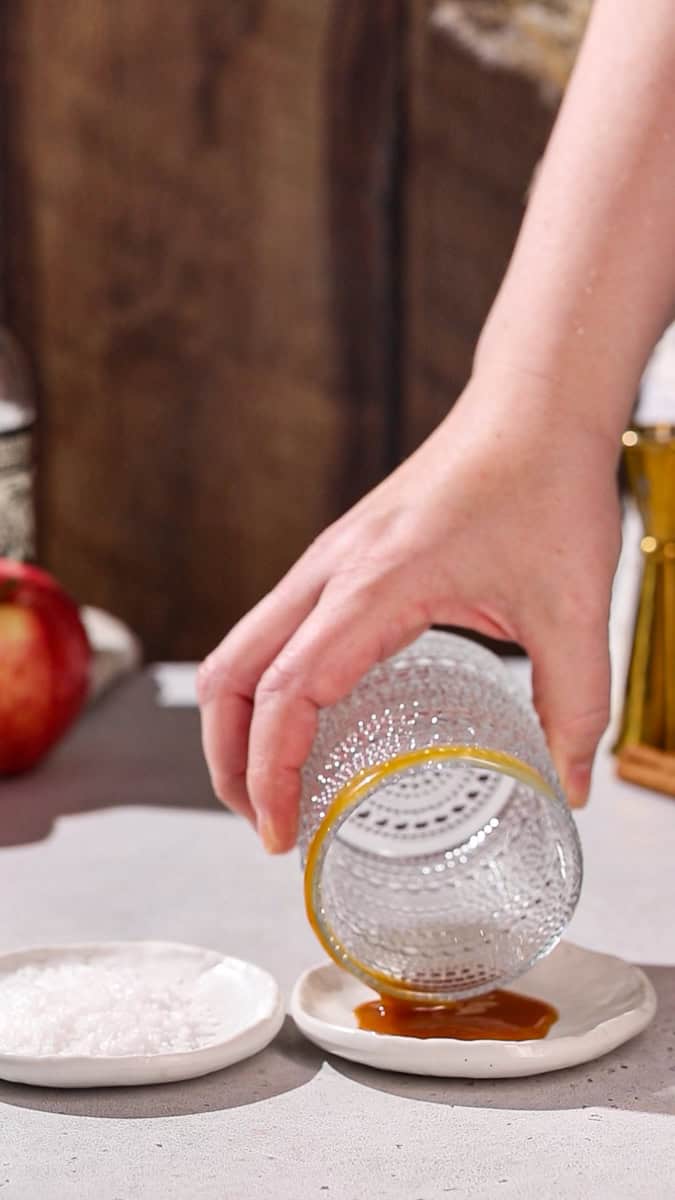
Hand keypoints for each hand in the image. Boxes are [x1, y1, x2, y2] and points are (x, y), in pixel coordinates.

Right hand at [199, 368, 621, 851]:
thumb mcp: (574, 608)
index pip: (289, 691)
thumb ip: (576, 704)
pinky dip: (265, 689)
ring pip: (240, 651)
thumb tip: (570, 786)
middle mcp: (332, 571)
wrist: (533, 405)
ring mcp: (327, 562)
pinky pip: (273, 631)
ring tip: (272, 788)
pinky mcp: (340, 560)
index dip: (269, 770)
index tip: (280, 830)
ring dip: (237, 723)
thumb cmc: (546, 484)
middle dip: (228, 760)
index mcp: (376, 583)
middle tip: (267, 826)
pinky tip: (306, 724)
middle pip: (230, 675)